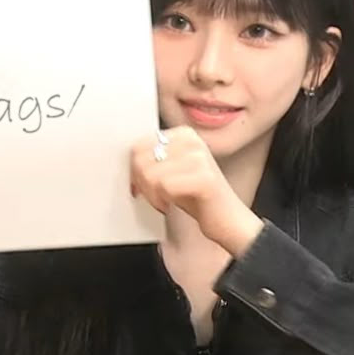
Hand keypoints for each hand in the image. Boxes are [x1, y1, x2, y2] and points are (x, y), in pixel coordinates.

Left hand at [130, 127, 263, 256]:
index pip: (139, 145)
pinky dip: (161, 201)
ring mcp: (199, 158)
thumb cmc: (197, 197)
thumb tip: (126, 161)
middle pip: (140, 159)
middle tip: (154, 196)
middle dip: (141, 183)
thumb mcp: (172, 171)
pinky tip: (171, 206)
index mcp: (184, 134)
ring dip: (151, 195)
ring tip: (164, 202)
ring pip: (149, 174)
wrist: (227, 220)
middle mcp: (192, 140)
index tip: (143, 186)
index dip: (134, 170)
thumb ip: (152, 159)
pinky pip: (163, 186)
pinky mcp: (203, 177)